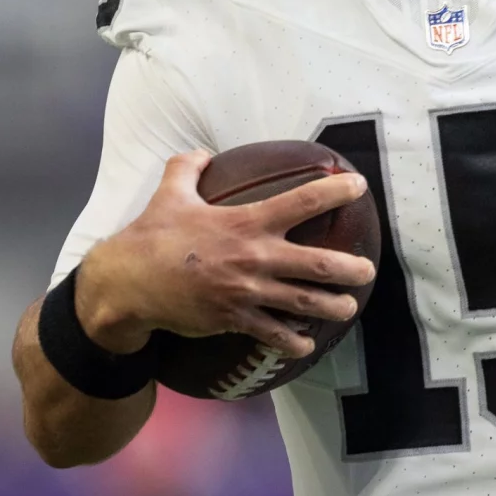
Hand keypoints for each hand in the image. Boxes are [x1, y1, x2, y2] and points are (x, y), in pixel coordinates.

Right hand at [75, 151, 376, 358]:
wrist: (128, 284)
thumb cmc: (151, 236)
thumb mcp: (169, 193)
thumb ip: (187, 168)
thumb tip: (200, 153)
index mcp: (245, 222)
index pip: (301, 202)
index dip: (334, 192)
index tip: (358, 187)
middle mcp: (254, 257)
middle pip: (317, 264)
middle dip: (350, 269)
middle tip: (367, 270)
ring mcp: (247, 292)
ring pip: (303, 303)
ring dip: (332, 307)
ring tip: (349, 308)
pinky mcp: (234, 319)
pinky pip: (273, 333)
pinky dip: (293, 340)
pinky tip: (307, 343)